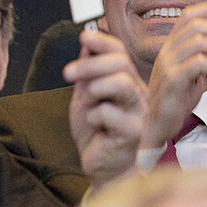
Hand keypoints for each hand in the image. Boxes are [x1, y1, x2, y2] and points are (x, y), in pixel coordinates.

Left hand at [65, 29, 147, 186]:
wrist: (104, 170)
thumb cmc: (97, 136)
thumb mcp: (85, 99)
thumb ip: (87, 74)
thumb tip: (86, 44)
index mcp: (129, 84)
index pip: (121, 53)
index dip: (103, 42)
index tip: (84, 36)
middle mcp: (139, 95)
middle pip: (121, 64)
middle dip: (89, 65)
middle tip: (67, 73)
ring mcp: (140, 113)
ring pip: (121, 83)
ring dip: (94, 89)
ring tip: (87, 103)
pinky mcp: (134, 132)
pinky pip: (108, 113)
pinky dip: (93, 117)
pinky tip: (96, 129)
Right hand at [142, 2, 206, 149]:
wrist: (158, 123)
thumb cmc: (178, 97)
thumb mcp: (193, 70)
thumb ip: (206, 52)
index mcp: (172, 45)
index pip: (189, 15)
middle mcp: (167, 51)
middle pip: (197, 25)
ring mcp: (168, 64)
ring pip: (199, 42)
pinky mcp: (172, 80)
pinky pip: (198, 63)